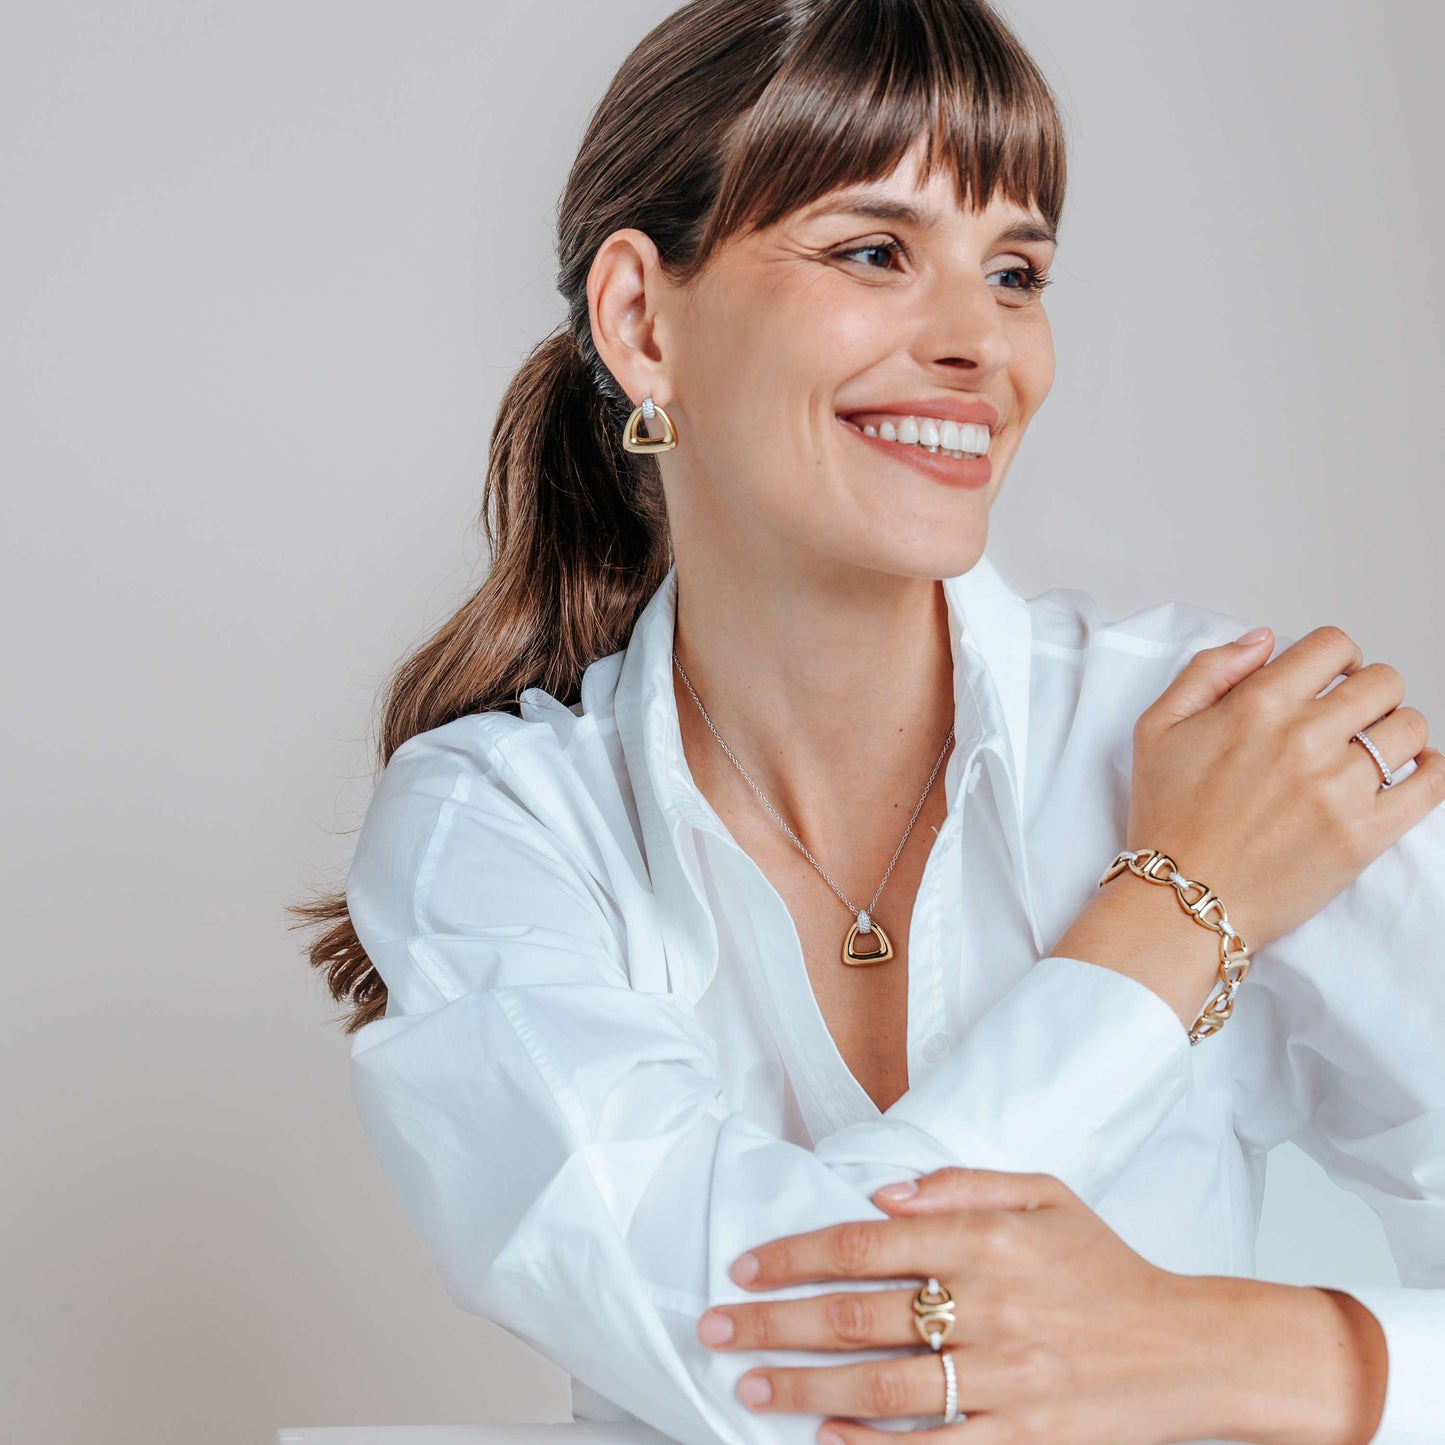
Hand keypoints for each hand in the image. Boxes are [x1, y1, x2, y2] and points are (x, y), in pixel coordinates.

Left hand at [696, 1166, 1212, 1443]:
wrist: (1191, 1349)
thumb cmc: (1107, 1268)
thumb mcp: (1045, 1195)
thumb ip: (962, 1183)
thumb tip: (884, 1194)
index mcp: (989, 1240)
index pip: (867, 1244)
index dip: (798, 1254)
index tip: (749, 1267)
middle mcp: (990, 1306)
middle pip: (858, 1316)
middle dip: (776, 1322)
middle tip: (717, 1326)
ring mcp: (1006, 1378)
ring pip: (883, 1386)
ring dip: (805, 1387)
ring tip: (748, 1384)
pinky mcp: (1025, 1437)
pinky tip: (825, 1441)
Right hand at [1126, 625, 1442, 952]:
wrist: (1181, 899)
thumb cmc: (1166, 817)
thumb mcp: (1157, 727)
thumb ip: (1208, 670)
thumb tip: (1264, 640)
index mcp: (1256, 707)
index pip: (1334, 647)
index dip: (1336, 658)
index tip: (1330, 680)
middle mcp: (1303, 740)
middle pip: (1382, 682)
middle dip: (1367, 693)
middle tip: (1348, 719)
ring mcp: (1338, 788)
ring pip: (1410, 728)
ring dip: (1395, 732)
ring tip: (1370, 753)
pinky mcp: (1364, 835)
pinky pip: (1431, 785)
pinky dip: (1431, 771)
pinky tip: (1410, 773)